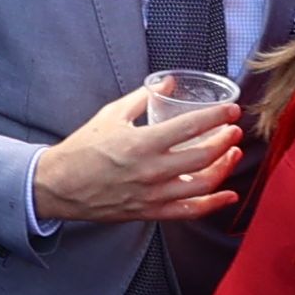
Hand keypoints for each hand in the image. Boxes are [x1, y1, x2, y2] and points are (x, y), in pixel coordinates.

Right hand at [30, 85, 244, 227]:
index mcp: (141, 143)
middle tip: (234, 130)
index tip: (231, 110)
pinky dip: (213, 204)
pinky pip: (189, 211)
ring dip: (224, 168)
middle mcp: (151, 170)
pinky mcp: (150, 212)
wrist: (60, 186)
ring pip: (202, 185)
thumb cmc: (82, 149)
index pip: (190, 127)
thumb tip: (167, 82)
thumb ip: (142, 98)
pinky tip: (228, 195)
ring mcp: (152, 194)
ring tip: (233, 154)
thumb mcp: (110, 115)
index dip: (217, 117)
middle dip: (226, 141)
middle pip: (203, 156)